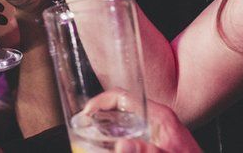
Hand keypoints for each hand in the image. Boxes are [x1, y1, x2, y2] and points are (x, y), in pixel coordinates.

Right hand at [84, 91, 200, 152]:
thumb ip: (146, 151)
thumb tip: (121, 146)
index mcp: (159, 115)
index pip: (123, 96)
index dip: (101, 101)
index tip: (86, 113)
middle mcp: (155, 119)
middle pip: (119, 108)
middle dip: (99, 117)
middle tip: (83, 126)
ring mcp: (154, 131)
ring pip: (122, 123)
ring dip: (105, 129)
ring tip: (90, 136)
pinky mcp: (153, 141)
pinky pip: (128, 134)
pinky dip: (115, 138)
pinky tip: (107, 146)